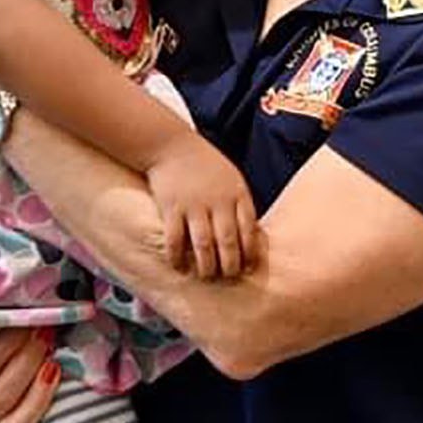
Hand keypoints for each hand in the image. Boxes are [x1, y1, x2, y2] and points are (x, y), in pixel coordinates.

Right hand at [145, 131, 259, 278]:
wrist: (171, 144)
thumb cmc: (204, 163)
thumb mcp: (231, 177)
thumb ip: (240, 203)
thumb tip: (250, 235)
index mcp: (237, 193)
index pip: (249, 229)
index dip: (250, 252)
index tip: (248, 267)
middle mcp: (218, 201)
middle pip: (229, 241)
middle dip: (230, 265)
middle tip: (228, 277)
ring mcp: (194, 205)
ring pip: (204, 245)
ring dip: (206, 266)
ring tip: (206, 276)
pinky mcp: (171, 208)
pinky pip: (175, 239)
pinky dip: (177, 257)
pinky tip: (179, 266)